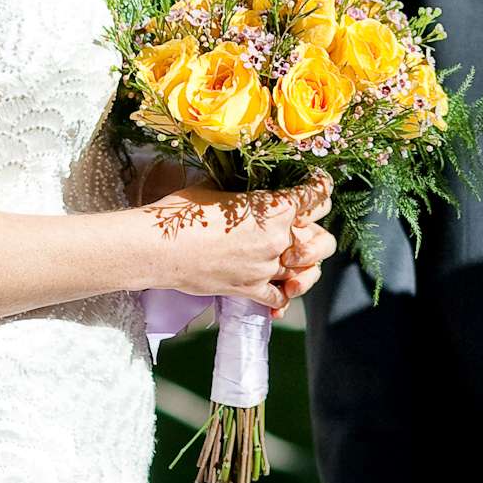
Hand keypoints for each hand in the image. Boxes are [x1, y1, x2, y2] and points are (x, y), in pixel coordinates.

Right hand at [146, 178, 335, 307]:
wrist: (158, 248)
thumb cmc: (183, 212)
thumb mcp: (218, 188)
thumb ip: (245, 190)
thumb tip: (249, 185)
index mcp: (276, 207)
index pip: (318, 195)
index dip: (320, 189)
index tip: (317, 186)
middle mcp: (279, 239)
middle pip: (323, 240)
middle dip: (318, 232)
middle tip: (305, 226)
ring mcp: (267, 267)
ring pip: (308, 272)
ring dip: (306, 266)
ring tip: (296, 260)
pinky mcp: (251, 289)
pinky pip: (280, 297)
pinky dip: (282, 295)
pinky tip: (279, 288)